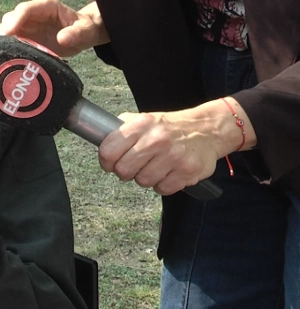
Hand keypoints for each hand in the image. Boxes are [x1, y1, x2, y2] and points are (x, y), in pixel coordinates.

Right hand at [0, 0, 108, 57]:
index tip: (9, 32)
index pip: (25, 9)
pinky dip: (8, 49)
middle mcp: (32, 14)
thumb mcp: (85, 31)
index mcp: (46, 6)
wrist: (83, 36)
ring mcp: (26, 25)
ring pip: (6, 30)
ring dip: (5, 42)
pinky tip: (12, 57)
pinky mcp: (24, 37)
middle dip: (6, 32)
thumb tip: (62, 39)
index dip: (15, 19)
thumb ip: (76, 33)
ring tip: (11, 54)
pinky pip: (10, 41)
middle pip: (10, 18)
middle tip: (7, 47)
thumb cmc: (84, 29)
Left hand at [97, 99, 250, 194]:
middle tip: (133, 166)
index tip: (110, 163)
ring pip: (143, 181)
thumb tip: (100, 140)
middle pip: (123, 170)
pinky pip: (162, 189)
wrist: (208, 129)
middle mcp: (157, 140)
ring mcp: (174, 156)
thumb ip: (122, 129)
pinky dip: (163, 184)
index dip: (106, 161)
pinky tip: (168, 172)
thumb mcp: (144, 119)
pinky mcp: (188, 172)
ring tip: (154, 166)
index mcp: (142, 125)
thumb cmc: (171, 127)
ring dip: (146, 177)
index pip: (108, 150)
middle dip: (125, 171)